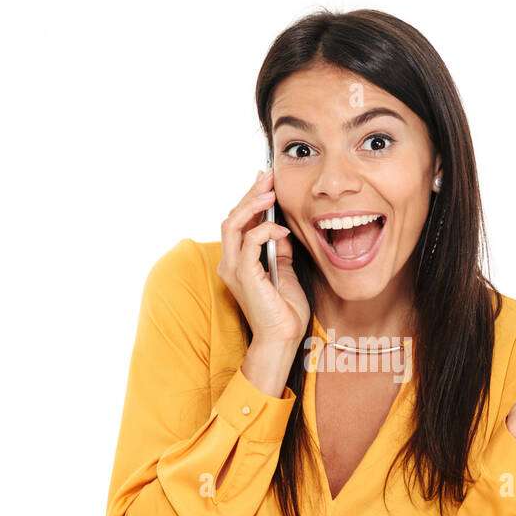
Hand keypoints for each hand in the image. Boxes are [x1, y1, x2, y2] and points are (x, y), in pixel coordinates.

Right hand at [217, 169, 309, 348]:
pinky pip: (250, 241)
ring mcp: (234, 269)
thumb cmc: (284, 311)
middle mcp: (230, 263)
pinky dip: (265, 230)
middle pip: (232, 218)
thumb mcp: (285, 272)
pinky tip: (281, 229)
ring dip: (252, 204)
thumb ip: (278, 251)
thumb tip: (280, 231)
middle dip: (250, 194)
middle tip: (267, 177)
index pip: (238, 223)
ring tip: (269, 191)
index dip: (250, 201)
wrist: (282, 339)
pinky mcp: (244, 274)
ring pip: (233, 224)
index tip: (265, 183)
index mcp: (238, 262)